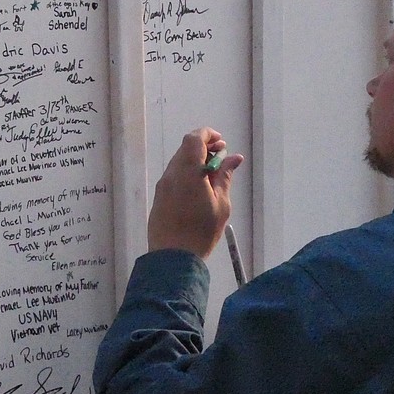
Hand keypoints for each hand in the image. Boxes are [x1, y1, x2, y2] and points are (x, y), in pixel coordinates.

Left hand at [148, 127, 242, 258]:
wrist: (172, 258)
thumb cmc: (201, 232)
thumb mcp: (221, 205)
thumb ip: (225, 177)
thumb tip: (234, 158)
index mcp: (188, 172)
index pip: (194, 139)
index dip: (208, 135)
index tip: (221, 143)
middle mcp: (172, 174)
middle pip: (186, 149)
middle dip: (204, 148)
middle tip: (221, 158)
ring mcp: (163, 185)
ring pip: (179, 162)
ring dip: (195, 161)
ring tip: (212, 176)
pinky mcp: (159, 196)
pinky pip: (174, 176)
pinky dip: (187, 173)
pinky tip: (199, 188)